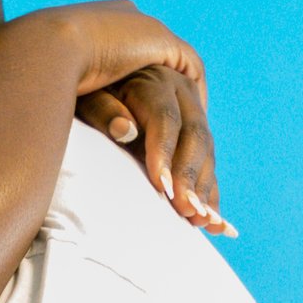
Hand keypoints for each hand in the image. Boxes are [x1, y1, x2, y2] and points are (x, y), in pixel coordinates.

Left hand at [77, 64, 232, 234]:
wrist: (106, 80)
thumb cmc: (89, 91)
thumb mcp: (88, 96)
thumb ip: (104, 110)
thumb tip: (124, 129)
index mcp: (154, 80)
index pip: (165, 118)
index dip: (165, 153)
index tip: (162, 185)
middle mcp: (181, 92)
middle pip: (194, 135)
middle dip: (191, 176)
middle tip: (187, 209)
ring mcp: (194, 111)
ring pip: (207, 150)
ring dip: (205, 188)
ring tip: (201, 220)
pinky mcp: (197, 132)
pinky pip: (209, 164)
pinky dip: (211, 192)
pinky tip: (215, 221)